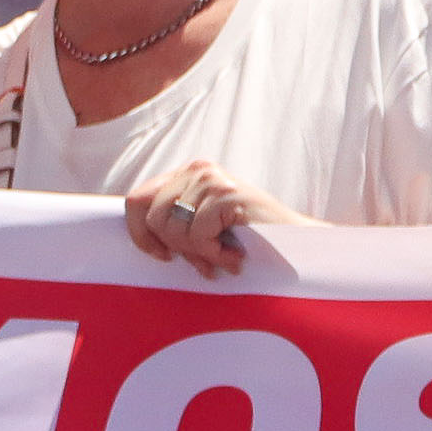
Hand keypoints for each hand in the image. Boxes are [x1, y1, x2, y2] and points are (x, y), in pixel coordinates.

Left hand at [124, 161, 294, 278]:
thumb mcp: (201, 225)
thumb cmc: (246, 239)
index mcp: (186, 173)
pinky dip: (215, 254)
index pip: (136, 200)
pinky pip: (197, 235)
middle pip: (152, 217)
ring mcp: (212, 179)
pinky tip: (234, 255)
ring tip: (223, 257)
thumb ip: (173, 221)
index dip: (140, 234)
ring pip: (173, 228)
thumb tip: (139, 235)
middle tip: (204, 261)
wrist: (295, 243)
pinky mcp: (226, 194)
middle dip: (176, 247)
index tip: (163, 255)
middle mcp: (197, 169)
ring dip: (199, 253)